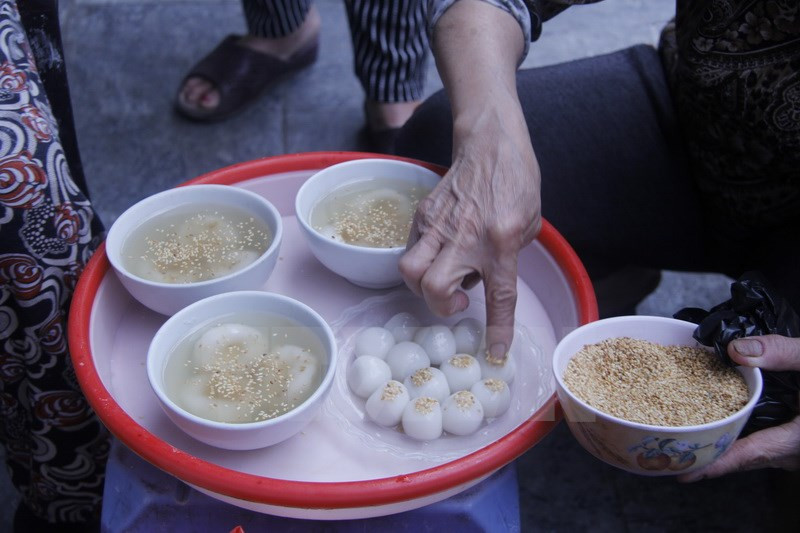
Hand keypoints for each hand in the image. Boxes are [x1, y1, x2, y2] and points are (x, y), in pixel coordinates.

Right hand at [399, 100, 540, 361]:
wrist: (490, 143)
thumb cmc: (516, 182)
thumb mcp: (528, 224)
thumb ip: (509, 255)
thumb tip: (485, 277)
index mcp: (500, 242)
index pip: (499, 297)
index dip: (497, 330)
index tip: (494, 352)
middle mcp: (466, 237)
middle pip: (434, 288)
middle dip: (441, 305)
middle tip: (457, 298)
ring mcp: (438, 224)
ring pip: (410, 270)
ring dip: (421, 286)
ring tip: (441, 278)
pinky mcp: (422, 213)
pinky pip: (410, 248)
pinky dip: (420, 260)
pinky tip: (437, 252)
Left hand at [678, 335, 799, 480]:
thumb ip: (783, 353)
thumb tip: (736, 350)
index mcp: (799, 438)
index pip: (750, 454)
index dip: (716, 465)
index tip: (684, 474)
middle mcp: (797, 451)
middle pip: (746, 458)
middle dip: (710, 458)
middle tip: (671, 458)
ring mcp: (798, 450)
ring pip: (756, 454)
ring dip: (725, 449)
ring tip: (688, 442)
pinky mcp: (797, 442)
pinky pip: (766, 446)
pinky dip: (742, 440)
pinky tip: (723, 426)